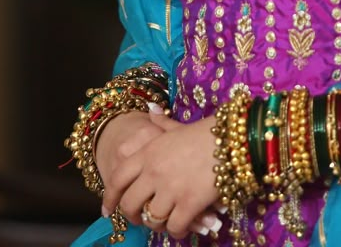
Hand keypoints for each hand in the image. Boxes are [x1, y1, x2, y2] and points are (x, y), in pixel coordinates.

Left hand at [101, 114, 220, 239]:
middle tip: (141, 219)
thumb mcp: (177, 128)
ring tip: (165, 221)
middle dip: (133, 216)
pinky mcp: (189, 203)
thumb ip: (160, 124)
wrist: (232, 139)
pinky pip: (174, 227)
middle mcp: (154, 171)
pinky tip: (184, 225)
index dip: (110, 197)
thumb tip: (150, 110)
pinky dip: (177, 230)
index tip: (108, 210)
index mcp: (148, 152)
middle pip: (130, 204)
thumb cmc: (204, 133)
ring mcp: (170, 188)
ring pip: (151, 219)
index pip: (118, 179)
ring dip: (157, 224)